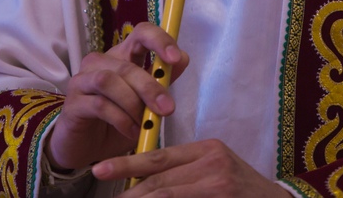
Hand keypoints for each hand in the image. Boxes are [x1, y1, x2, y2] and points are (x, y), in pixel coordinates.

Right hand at [46, 22, 189, 170]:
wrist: (86, 148)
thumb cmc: (117, 121)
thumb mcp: (145, 102)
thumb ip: (161, 81)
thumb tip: (182, 58)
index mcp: (122, 55)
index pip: (141, 33)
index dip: (159, 40)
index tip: (175, 58)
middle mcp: (100, 62)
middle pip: (127, 64)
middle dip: (150, 87)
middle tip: (167, 109)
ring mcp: (83, 80)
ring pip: (109, 81)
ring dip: (132, 104)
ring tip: (144, 124)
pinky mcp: (73, 103)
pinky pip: (99, 105)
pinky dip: (120, 119)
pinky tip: (132, 132)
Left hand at [92, 138, 290, 196]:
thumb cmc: (242, 190)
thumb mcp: (216, 169)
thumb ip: (184, 171)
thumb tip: (142, 183)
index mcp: (207, 149)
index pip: (158, 156)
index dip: (126, 164)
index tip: (100, 169)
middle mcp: (212, 163)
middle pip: (158, 181)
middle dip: (129, 195)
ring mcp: (218, 185)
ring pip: (164, 197)